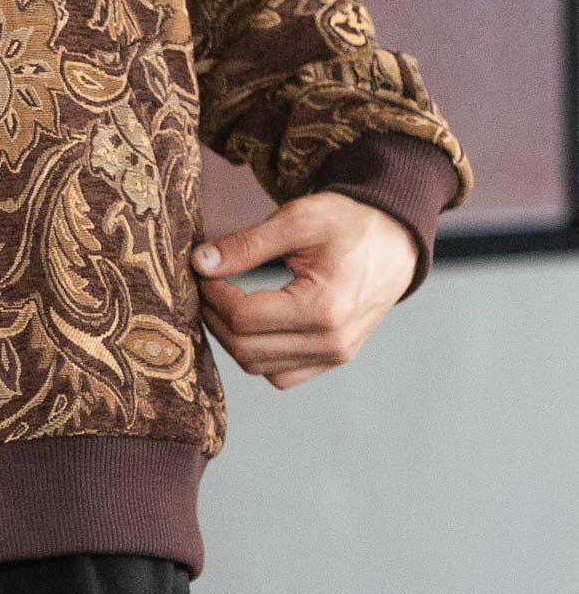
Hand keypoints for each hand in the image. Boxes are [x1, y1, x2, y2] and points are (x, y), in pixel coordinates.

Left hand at [189, 190, 418, 389]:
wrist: (394, 239)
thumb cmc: (349, 223)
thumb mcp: (297, 220)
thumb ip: (246, 244)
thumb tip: (199, 263)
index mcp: (324, 309)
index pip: (242, 318)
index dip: (212, 295)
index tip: (203, 269)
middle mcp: (332, 343)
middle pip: (245, 350)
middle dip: (215, 317)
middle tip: (207, 284)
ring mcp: (335, 356)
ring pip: (259, 367)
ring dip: (232, 338)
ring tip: (224, 300)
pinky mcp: (333, 359)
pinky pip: (281, 374)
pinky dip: (257, 353)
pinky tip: (250, 320)